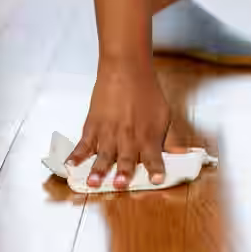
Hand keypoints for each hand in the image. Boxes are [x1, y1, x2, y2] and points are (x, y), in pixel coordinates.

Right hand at [66, 59, 170, 189]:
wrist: (126, 67)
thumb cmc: (146, 92)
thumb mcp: (164, 115)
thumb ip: (169, 140)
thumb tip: (181, 158)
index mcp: (148, 135)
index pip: (154, 156)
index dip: (155, 168)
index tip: (157, 179)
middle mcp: (128, 136)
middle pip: (126, 157)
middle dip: (123, 171)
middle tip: (120, 183)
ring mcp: (109, 132)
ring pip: (103, 154)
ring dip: (98, 169)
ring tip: (93, 181)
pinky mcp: (93, 125)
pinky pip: (83, 144)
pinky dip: (76, 155)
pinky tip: (70, 165)